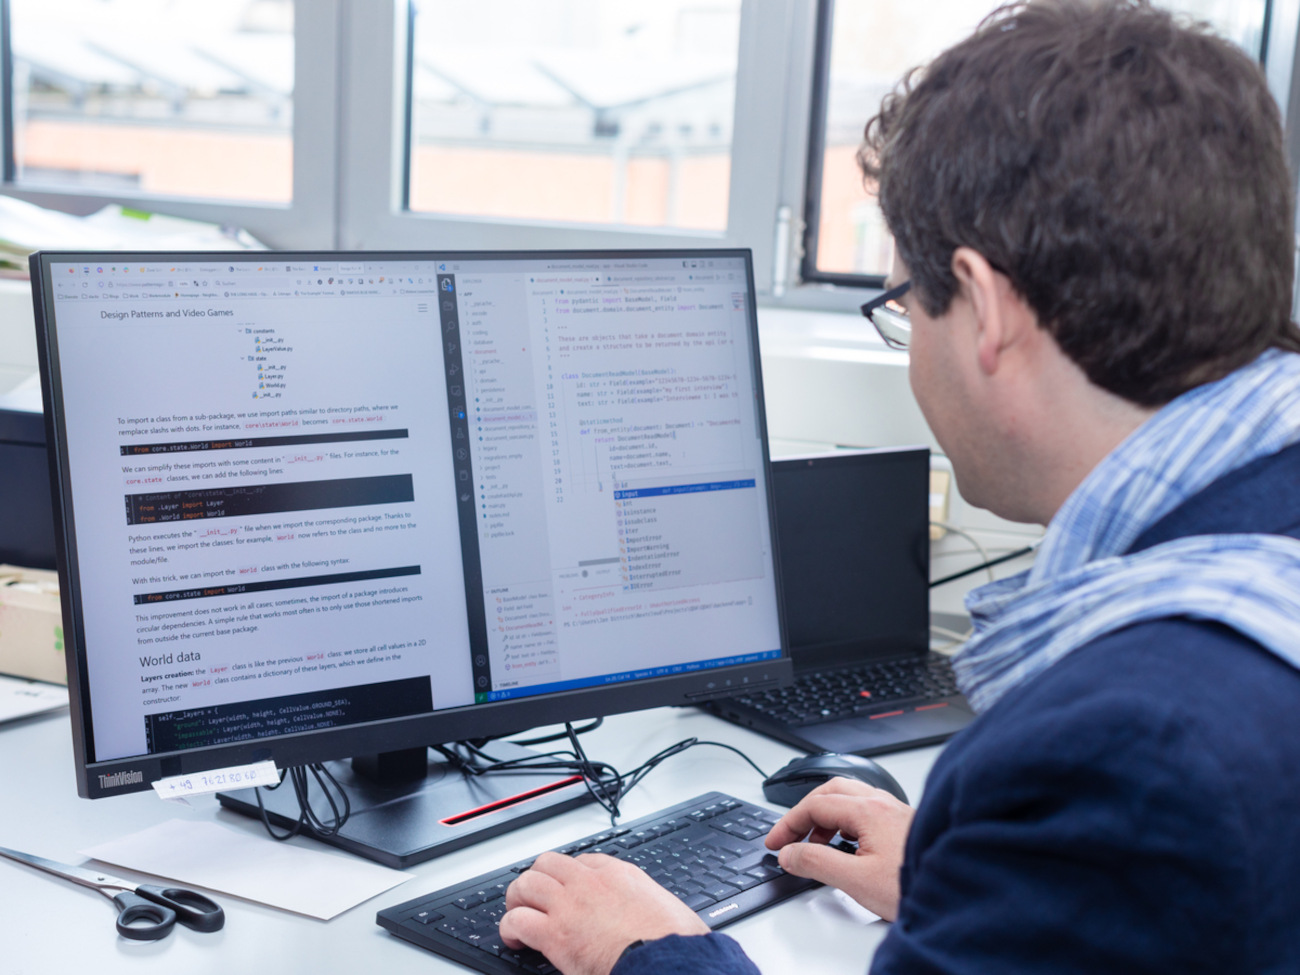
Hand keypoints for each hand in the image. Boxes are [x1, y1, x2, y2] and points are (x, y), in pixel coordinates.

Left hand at [500, 851, 708, 974]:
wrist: (666, 960)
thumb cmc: (673, 941)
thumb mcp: (669, 908)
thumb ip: (652, 904)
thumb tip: (661, 918)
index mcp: (620, 874)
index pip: (583, 861)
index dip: (571, 876)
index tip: (568, 891)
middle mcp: (590, 883)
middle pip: (548, 863)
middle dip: (538, 879)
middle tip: (535, 898)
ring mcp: (570, 905)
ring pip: (527, 884)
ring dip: (519, 899)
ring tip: (520, 914)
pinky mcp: (555, 934)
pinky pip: (517, 920)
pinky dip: (511, 929)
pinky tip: (515, 939)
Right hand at [765, 777, 913, 920]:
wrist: (961, 893)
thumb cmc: (917, 885)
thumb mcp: (856, 879)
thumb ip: (816, 862)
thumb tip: (789, 853)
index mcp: (868, 810)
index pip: (814, 806)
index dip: (787, 824)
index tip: (775, 843)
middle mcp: (882, 803)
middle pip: (829, 792)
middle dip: (803, 813)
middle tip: (788, 837)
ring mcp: (895, 811)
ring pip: (848, 799)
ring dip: (825, 816)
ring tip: (815, 844)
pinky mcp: (903, 824)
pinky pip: (864, 810)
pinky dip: (844, 822)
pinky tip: (846, 844)